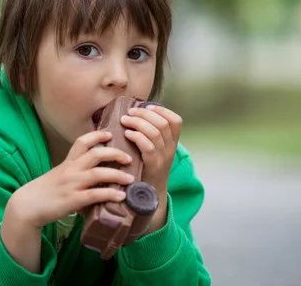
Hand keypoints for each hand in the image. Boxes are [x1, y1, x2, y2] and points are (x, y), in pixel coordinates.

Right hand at [6, 130, 134, 228]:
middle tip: (128, 158)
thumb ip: (74, 174)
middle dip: (115, 154)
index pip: (82, 142)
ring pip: (98, 174)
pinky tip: (120, 196)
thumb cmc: (44, 192)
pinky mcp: (72, 200)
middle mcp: (70, 170)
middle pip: (95, 154)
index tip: (110, 134)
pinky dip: (110, 194)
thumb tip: (93, 179)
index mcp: (67, 163)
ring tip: (130, 179)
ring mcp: (71, 184)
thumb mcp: (58, 176)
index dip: (97, 135)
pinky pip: (95, 195)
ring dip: (117, 175)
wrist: (27, 205)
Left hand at [120, 104, 181, 231]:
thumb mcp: (153, 150)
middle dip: (145, 113)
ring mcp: (163, 158)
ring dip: (138, 122)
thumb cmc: (145, 168)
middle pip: (163, 123)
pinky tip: (127, 134)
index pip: (176, 121)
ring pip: (155, 133)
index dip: (162, 110)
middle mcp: (170, 149)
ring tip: (125, 120)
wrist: (149, 196)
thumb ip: (148, 135)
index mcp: (172, 143)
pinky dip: (137, 137)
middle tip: (130, 112)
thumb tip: (131, 114)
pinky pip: (148, 148)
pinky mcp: (153, 167)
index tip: (147, 106)